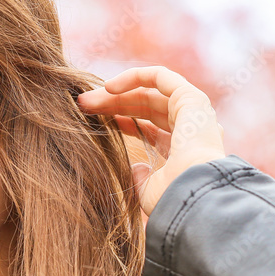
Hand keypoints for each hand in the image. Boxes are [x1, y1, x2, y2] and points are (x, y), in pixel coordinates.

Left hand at [76, 66, 225, 216]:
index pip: (147, 128)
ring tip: (86, 101)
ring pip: (148, 93)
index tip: (91, 120)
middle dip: (111, 105)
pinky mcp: (191, 98)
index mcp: (181, 149)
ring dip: (115, 94)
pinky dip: (135, 77)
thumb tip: (135, 169)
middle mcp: (189, 128)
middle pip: (144, 108)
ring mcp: (192, 112)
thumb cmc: (170, 198)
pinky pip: (161, 77)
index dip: (119, 120)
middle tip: (82, 106)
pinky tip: (109, 87)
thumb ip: (140, 177)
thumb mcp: (147, 190)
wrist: (190, 193)